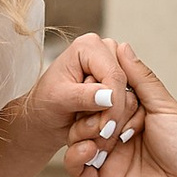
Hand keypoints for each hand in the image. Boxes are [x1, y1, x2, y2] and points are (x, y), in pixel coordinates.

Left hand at [20, 32, 138, 167]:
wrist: (45, 117)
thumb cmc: (45, 104)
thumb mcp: (58, 100)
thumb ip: (83, 97)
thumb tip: (109, 96)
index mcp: (88, 46)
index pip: (114, 75)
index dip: (114, 105)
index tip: (105, 129)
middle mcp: (106, 51)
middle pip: (126, 86)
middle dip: (112, 113)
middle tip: (94, 131)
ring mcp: (115, 67)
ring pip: (131, 97)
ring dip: (112, 118)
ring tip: (90, 126)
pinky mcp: (120, 84)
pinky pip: (131, 105)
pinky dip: (117, 121)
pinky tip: (100, 127)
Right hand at [65, 44, 176, 176]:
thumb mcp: (164, 106)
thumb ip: (140, 79)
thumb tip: (122, 47)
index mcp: (133, 115)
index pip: (102, 94)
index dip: (101, 89)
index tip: (104, 85)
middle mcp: (117, 135)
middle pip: (85, 114)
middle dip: (92, 110)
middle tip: (110, 116)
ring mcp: (108, 158)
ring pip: (76, 138)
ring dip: (84, 130)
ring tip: (104, 133)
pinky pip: (75, 167)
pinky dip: (75, 155)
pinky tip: (92, 149)